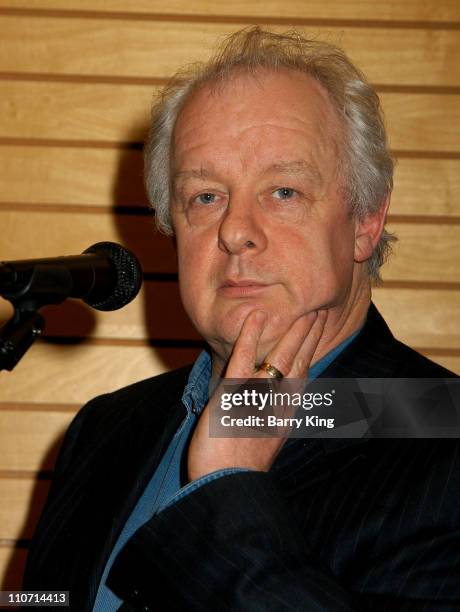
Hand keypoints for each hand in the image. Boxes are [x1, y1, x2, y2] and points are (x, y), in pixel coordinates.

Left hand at [187, 309, 327, 481]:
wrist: (226, 486)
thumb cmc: (236, 470)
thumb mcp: (257, 443)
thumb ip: (263, 420)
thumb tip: (263, 406)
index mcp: (283, 415)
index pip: (301, 376)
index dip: (309, 352)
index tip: (316, 333)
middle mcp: (277, 403)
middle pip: (299, 362)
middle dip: (309, 337)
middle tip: (318, 313)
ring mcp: (257, 396)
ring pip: (281, 357)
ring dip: (292, 331)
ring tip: (303, 311)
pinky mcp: (233, 394)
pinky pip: (244, 359)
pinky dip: (250, 336)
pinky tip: (255, 317)